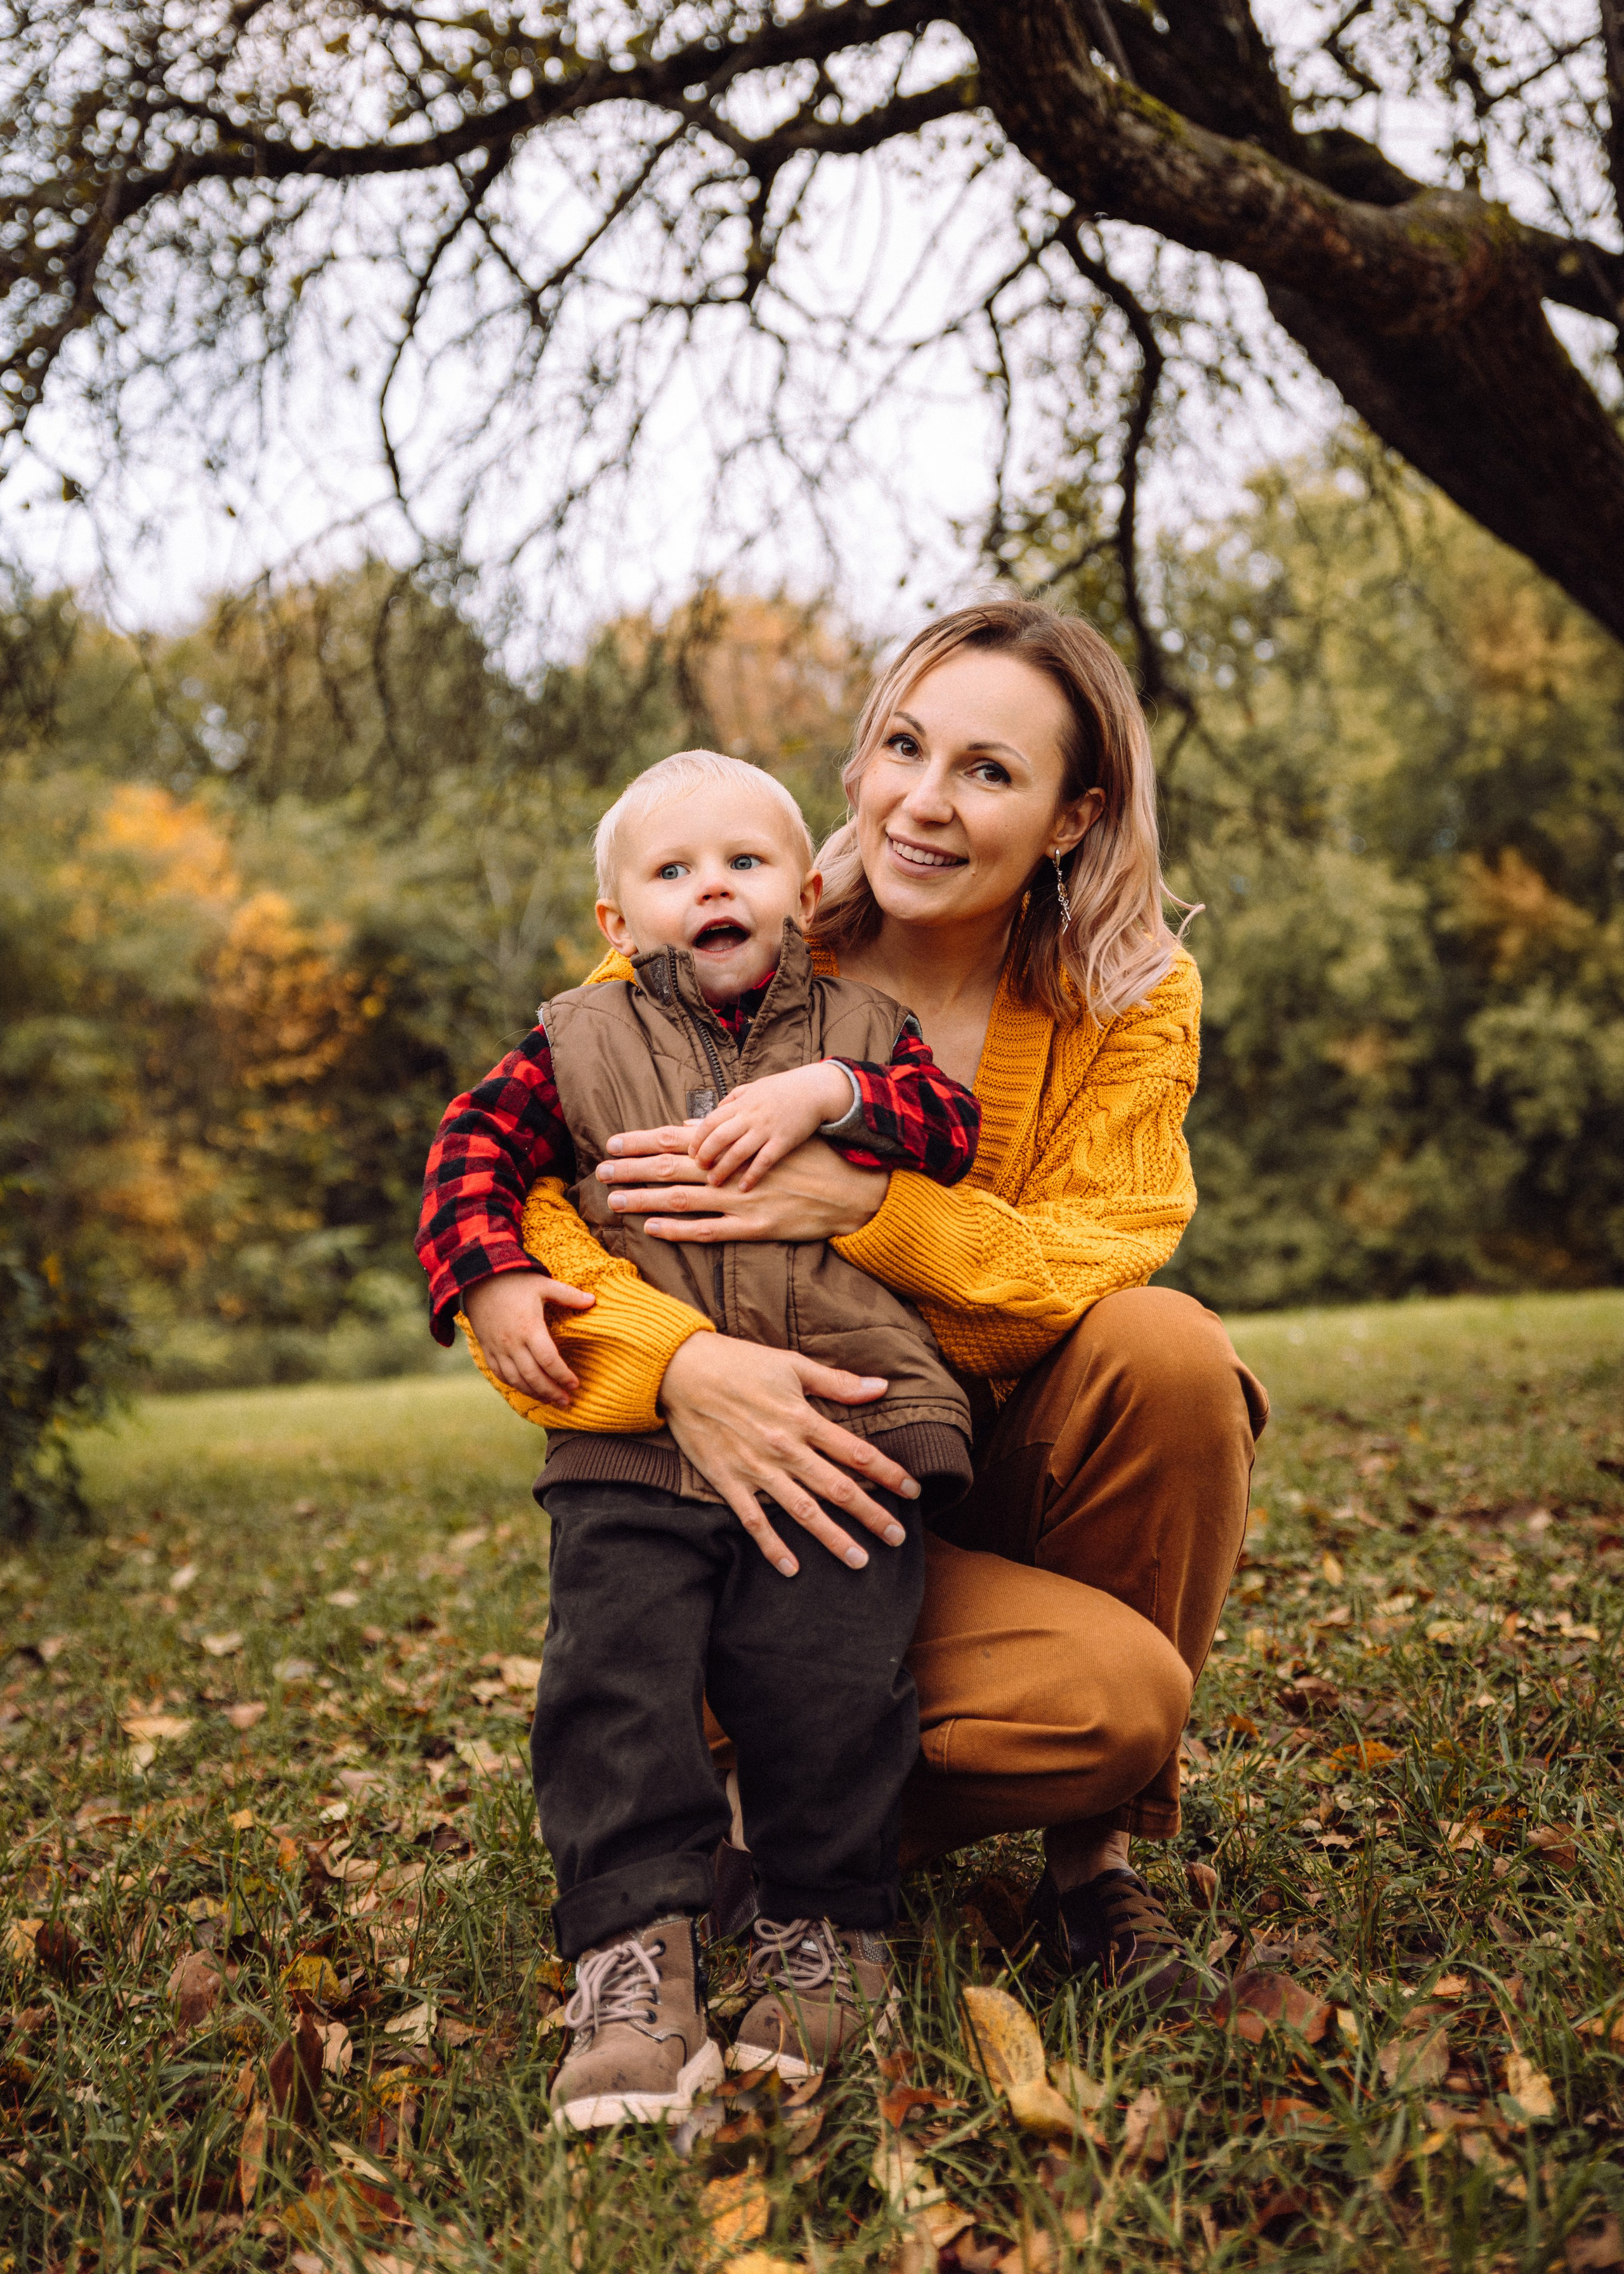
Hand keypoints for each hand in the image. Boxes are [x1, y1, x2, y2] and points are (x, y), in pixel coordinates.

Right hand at [463, 1270, 594, 1406]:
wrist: (478, 1281)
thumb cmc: (514, 1282)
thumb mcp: (543, 1284)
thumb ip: (568, 1295)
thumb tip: (593, 1300)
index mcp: (529, 1327)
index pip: (549, 1360)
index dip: (562, 1375)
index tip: (575, 1384)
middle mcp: (512, 1342)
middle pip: (533, 1376)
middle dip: (551, 1391)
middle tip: (566, 1401)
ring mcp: (498, 1348)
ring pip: (516, 1379)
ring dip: (534, 1393)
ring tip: (550, 1400)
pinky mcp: (488, 1350)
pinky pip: (500, 1374)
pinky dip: (515, 1385)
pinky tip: (528, 1389)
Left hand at [598, 1133, 887, 1244]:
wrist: (852, 1188)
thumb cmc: (808, 1158)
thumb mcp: (767, 1136)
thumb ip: (724, 1134)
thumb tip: (685, 1127)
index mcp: (735, 1145)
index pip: (676, 1139)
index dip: (642, 1141)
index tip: (612, 1142)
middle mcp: (733, 1170)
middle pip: (671, 1166)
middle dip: (632, 1168)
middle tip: (601, 1171)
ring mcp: (743, 1200)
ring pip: (683, 1198)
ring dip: (645, 1198)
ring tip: (614, 1200)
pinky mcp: (756, 1227)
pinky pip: (710, 1230)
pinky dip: (680, 1228)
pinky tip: (653, 1227)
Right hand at [658, 1332, 920, 1574]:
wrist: (680, 1370)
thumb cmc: (739, 1363)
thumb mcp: (792, 1365)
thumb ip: (838, 1382)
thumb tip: (881, 1387)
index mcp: (802, 1418)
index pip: (857, 1452)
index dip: (888, 1473)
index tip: (913, 1492)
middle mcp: (784, 1449)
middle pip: (838, 1489)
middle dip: (872, 1516)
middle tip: (898, 1539)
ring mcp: (755, 1469)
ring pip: (803, 1512)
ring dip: (833, 1539)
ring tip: (859, 1562)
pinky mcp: (728, 1481)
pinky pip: (753, 1521)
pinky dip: (773, 1546)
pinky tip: (792, 1568)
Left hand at [690, 1062, 853, 1189]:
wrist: (815, 1090)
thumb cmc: (783, 1089)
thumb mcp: (753, 1088)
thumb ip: (731, 1100)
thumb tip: (710, 1112)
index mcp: (742, 1103)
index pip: (710, 1122)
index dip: (697, 1139)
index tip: (691, 1153)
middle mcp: (751, 1116)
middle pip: (719, 1137)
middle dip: (705, 1155)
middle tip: (699, 1169)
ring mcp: (767, 1129)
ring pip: (738, 1152)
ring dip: (723, 1169)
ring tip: (714, 1182)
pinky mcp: (784, 1141)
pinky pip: (764, 1161)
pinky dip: (752, 1175)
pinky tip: (744, 1187)